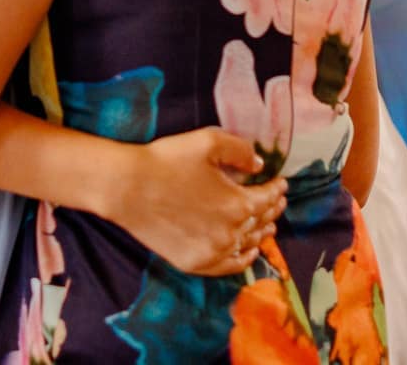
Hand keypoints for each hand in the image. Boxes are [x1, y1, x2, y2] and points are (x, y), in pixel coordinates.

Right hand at [107, 128, 287, 276]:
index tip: (280, 182)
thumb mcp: (208, 141)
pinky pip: (228, 266)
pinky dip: (242, 259)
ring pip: (248, 244)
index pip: (268, 198)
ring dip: (260, 232)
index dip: (277, 189)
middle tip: (277, 201)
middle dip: (272, 209)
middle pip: (261, 222)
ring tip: (268, 225)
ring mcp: (212, 252)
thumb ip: (241, 151)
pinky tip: (248, 252)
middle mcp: (231, 233)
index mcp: (238, 204)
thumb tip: (259, 166)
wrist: (126, 188)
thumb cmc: (166, 160)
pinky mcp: (194, 263)